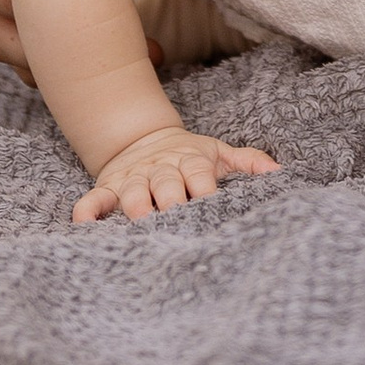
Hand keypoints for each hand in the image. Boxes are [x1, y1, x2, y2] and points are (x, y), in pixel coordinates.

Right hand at [72, 125, 278, 224]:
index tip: (212, 206)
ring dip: (136, 207)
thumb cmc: (190, 156)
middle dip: (171, 200)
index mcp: (189, 160)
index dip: (204, 189)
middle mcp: (160, 169)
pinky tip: (84, 224)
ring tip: (142, 224)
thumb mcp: (219, 153)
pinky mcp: (108, 188)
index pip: (198, 174)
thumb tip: (280, 173)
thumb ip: (248, 162)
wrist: (145, 139)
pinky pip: (93, 200)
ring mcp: (132, 179)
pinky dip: (87, 211)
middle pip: (165, 184)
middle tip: (178, 219)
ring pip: (132, 193)